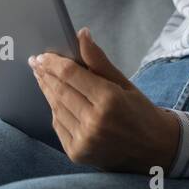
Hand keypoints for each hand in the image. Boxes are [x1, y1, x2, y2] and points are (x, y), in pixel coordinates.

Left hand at [29, 28, 180, 172]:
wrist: (153, 149)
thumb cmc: (140, 112)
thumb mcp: (125, 82)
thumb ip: (99, 61)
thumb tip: (82, 35)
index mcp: (110, 100)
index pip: (70, 75)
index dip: (53, 62)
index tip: (42, 55)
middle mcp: (95, 121)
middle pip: (59, 91)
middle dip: (45, 74)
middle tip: (35, 63)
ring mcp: (84, 140)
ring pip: (56, 108)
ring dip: (47, 91)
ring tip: (43, 78)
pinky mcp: (77, 153)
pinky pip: (58, 126)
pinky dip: (54, 111)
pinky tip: (55, 100)